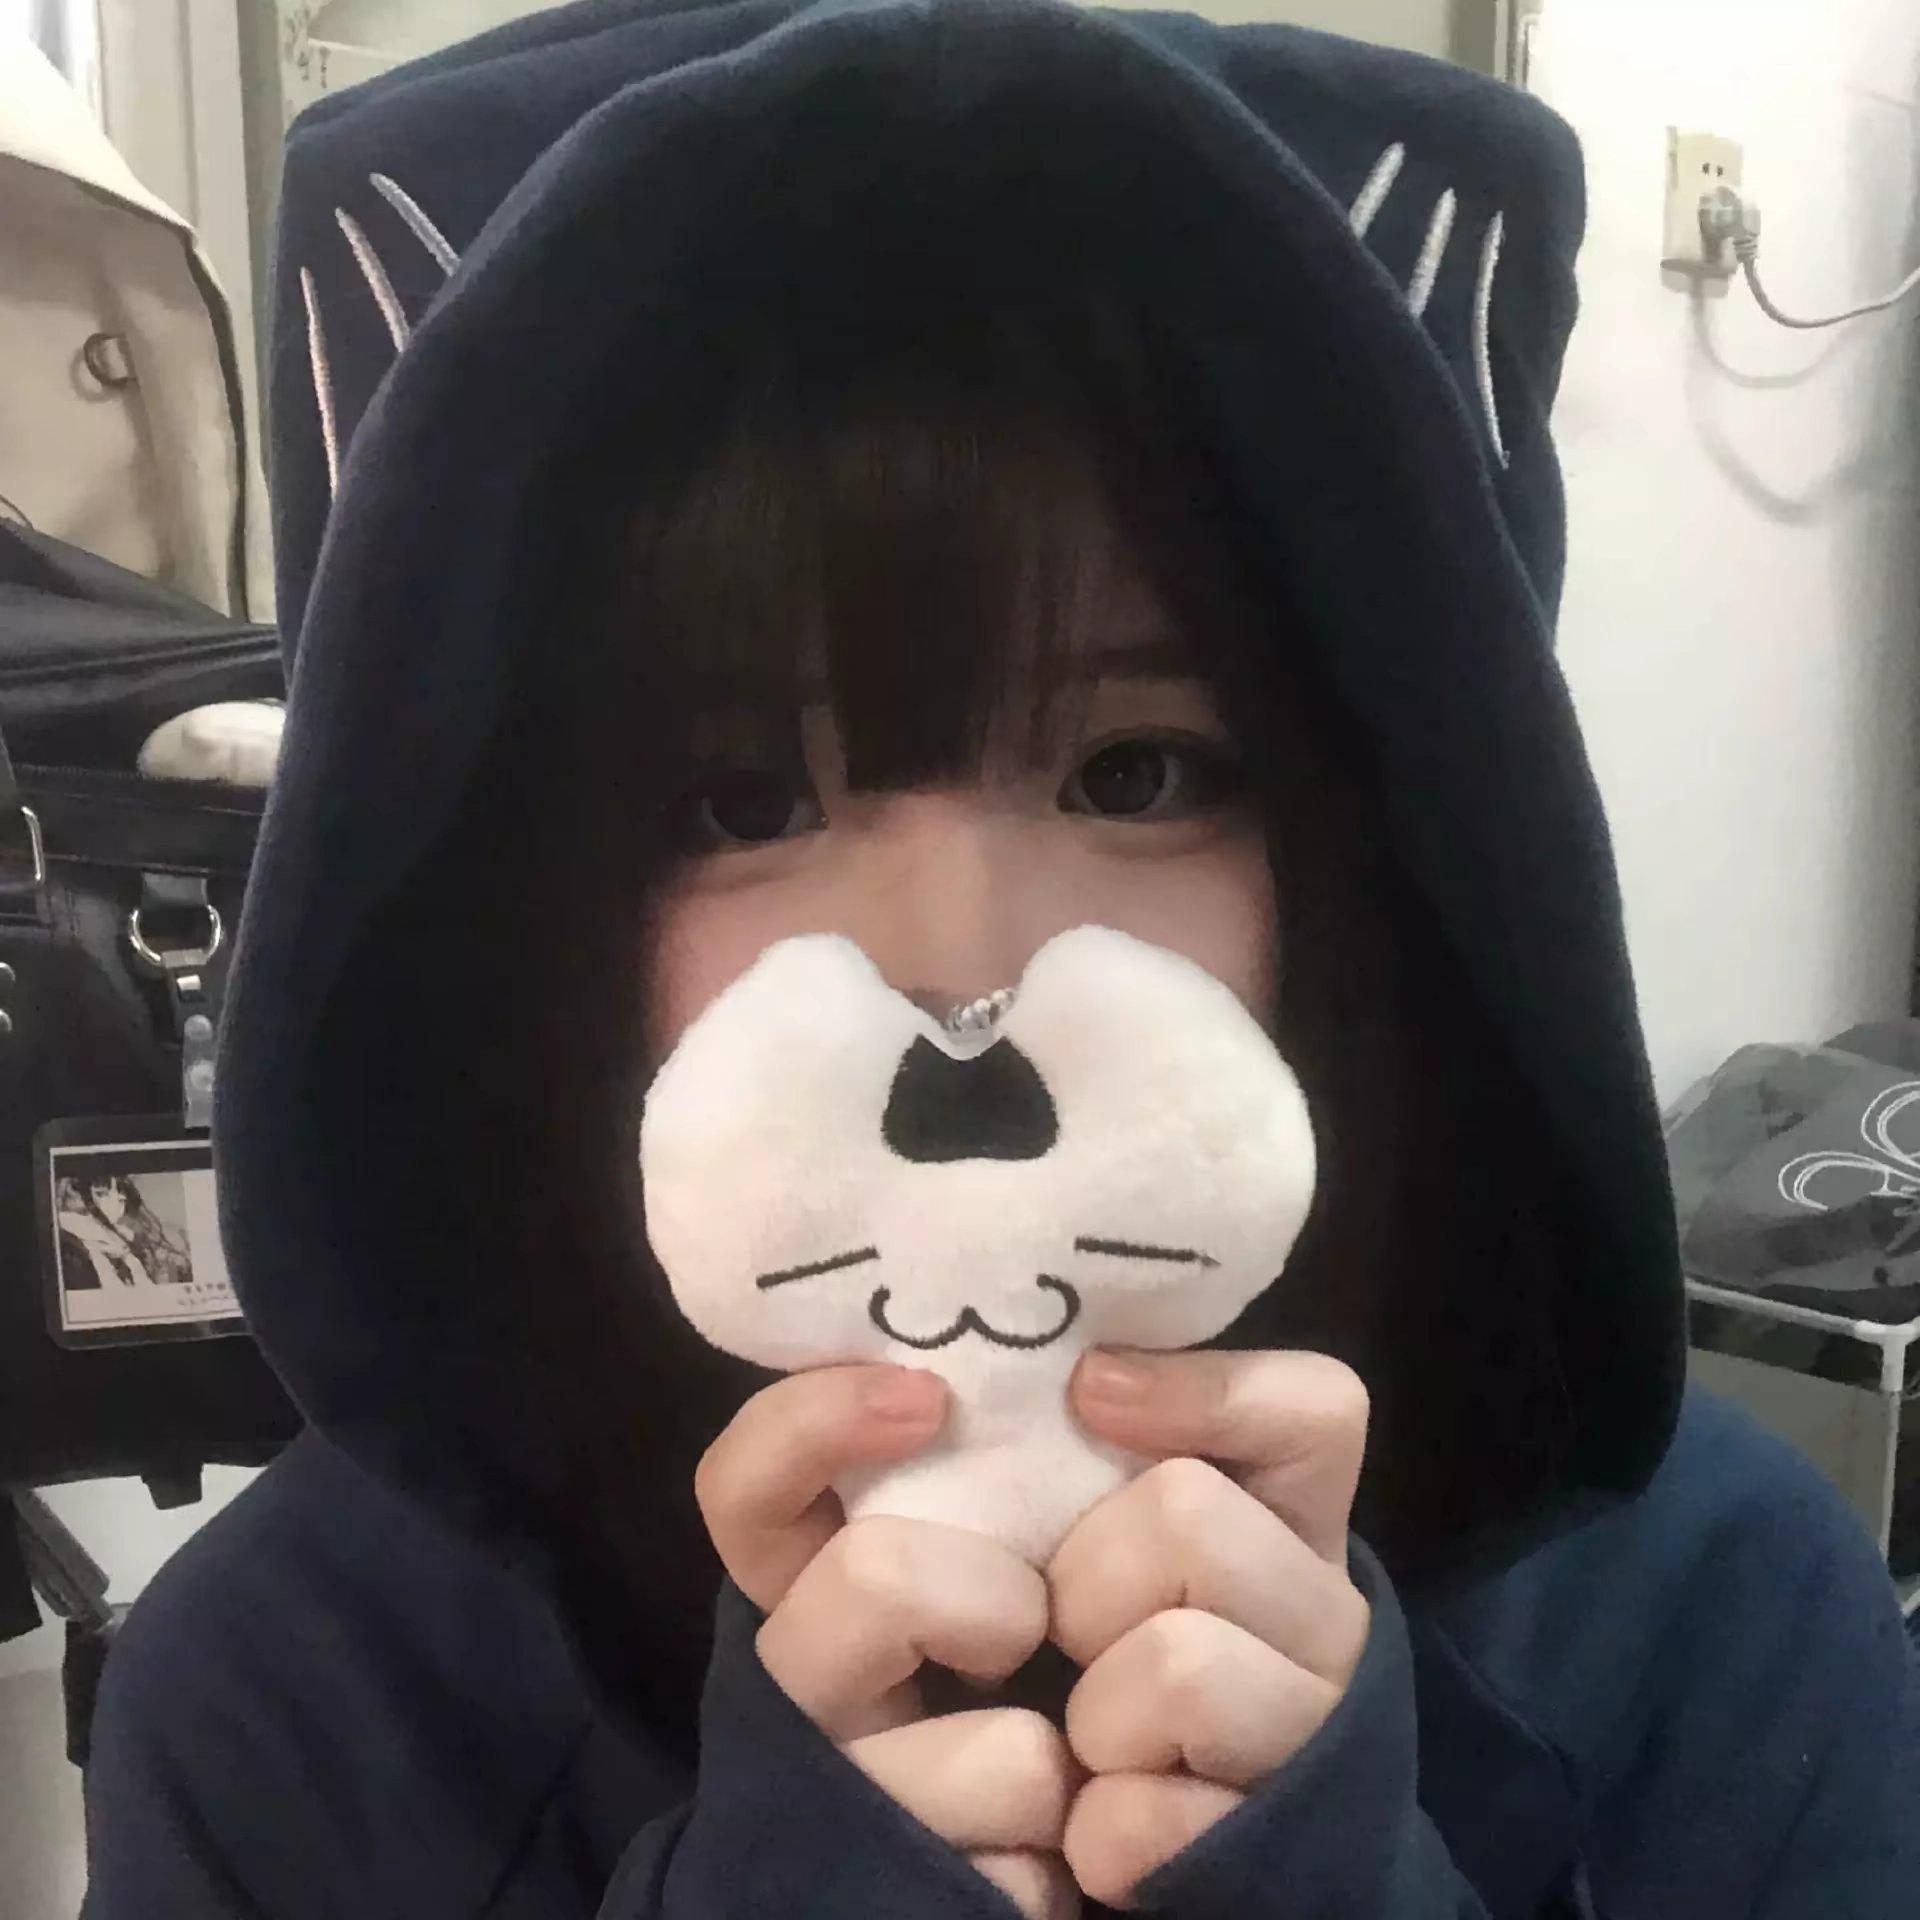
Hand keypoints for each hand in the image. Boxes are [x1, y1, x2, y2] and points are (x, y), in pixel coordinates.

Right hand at [698, 1366, 1082, 1919]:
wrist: (1173, 1802)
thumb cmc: (1116, 1633)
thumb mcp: (1102, 1518)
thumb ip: (1089, 1433)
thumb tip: (1103, 1376)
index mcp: (828, 1578)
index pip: (745, 1485)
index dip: (808, 1425)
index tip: (926, 1399)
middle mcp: (813, 1686)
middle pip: (868, 1578)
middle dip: (993, 1595)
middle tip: (1031, 1627)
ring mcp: (858, 1802)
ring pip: (997, 1754)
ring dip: (1053, 1753)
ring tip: (1060, 1765)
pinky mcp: (923, 1896)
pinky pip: (1027, 1871)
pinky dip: (1070, 1856)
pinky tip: (1053, 1855)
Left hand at [1049, 1349, 1371, 1909]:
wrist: (1187, 1865)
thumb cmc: (1111, 1667)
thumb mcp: (1114, 1544)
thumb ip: (1104, 1452)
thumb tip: (1091, 1374)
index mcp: (1297, 1528)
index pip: (1317, 1408)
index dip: (1209, 1393)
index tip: (1094, 1396)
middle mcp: (1332, 1622)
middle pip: (1185, 1512)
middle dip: (1087, 1578)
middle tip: (1078, 1636)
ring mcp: (1313, 1737)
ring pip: (1175, 1666)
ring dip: (1095, 1713)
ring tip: (1100, 1739)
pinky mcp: (1264, 1852)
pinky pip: (1143, 1818)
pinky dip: (1099, 1828)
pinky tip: (1112, 1822)